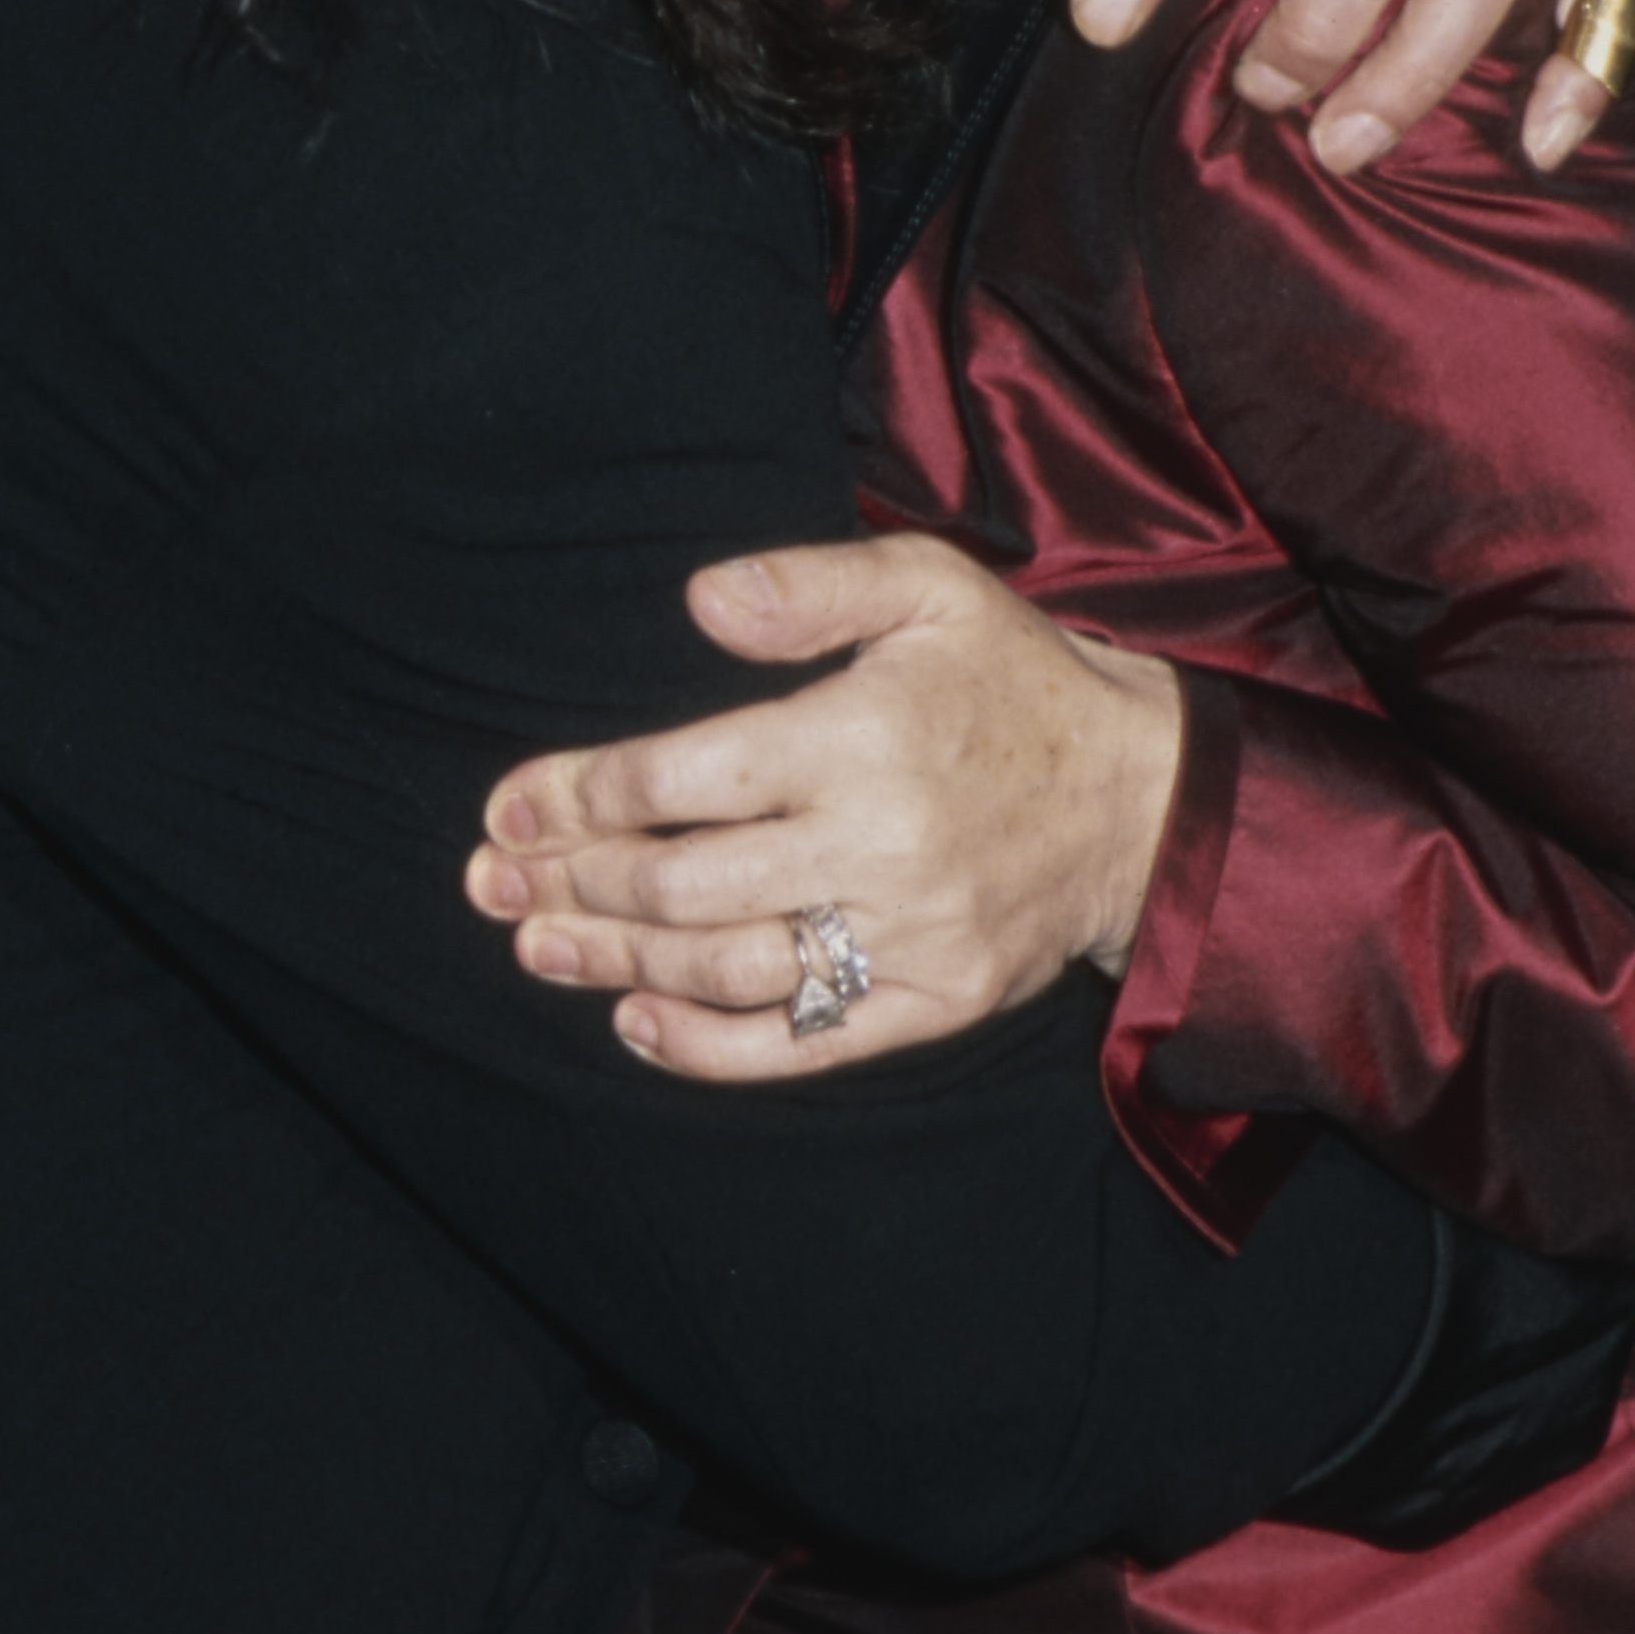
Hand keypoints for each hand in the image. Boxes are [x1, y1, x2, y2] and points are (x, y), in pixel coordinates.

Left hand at [462, 531, 1182, 1084]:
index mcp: (862, 735)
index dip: (583, 795)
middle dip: (573, 883)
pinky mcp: (933, 1000)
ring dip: (615, 963)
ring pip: (728, 966)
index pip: (685, 777)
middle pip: (685, 882)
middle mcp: (878, 843)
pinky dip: (708, 1047)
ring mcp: (906, 934)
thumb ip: (810, 586)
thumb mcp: (930, 589)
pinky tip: (634, 1024)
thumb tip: (698, 601)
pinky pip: (802, 1043)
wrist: (1141, 799)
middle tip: (492, 885)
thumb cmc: (1014, 682)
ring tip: (539, 946)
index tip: (513, 807)